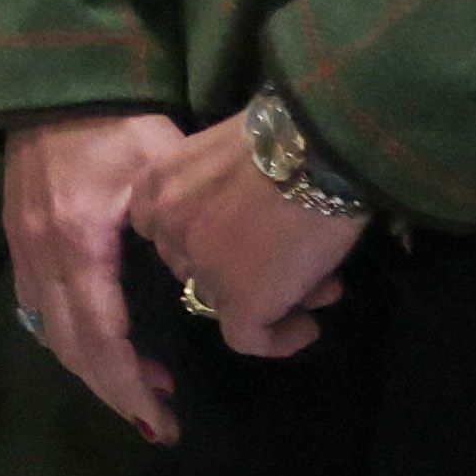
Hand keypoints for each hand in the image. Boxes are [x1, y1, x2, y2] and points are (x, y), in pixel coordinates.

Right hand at [0, 112, 190, 442]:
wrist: (55, 83)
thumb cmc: (116, 122)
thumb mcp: (159, 167)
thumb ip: (176, 225)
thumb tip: (206, 280)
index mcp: (79, 242)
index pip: (102, 335)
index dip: (130, 384)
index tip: (162, 419)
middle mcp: (44, 256)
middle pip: (72, 348)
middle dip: (115, 391)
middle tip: (159, 421)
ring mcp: (25, 250)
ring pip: (53, 334)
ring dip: (95, 369)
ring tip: (143, 388)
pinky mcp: (22, 242)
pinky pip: (41, 311)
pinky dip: (72, 341)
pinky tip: (104, 348)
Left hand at [136, 110, 364, 363]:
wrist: (315, 149)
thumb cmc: (287, 136)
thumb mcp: (230, 149)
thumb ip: (222, 187)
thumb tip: (259, 223)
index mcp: (156, 185)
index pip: (168, 229)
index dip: (207, 241)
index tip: (247, 241)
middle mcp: (166, 228)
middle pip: (198, 264)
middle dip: (244, 268)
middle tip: (293, 263)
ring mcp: (200, 267)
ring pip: (227, 299)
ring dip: (272, 295)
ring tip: (319, 286)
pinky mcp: (239, 300)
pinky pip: (249, 338)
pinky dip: (279, 339)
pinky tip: (307, 328)